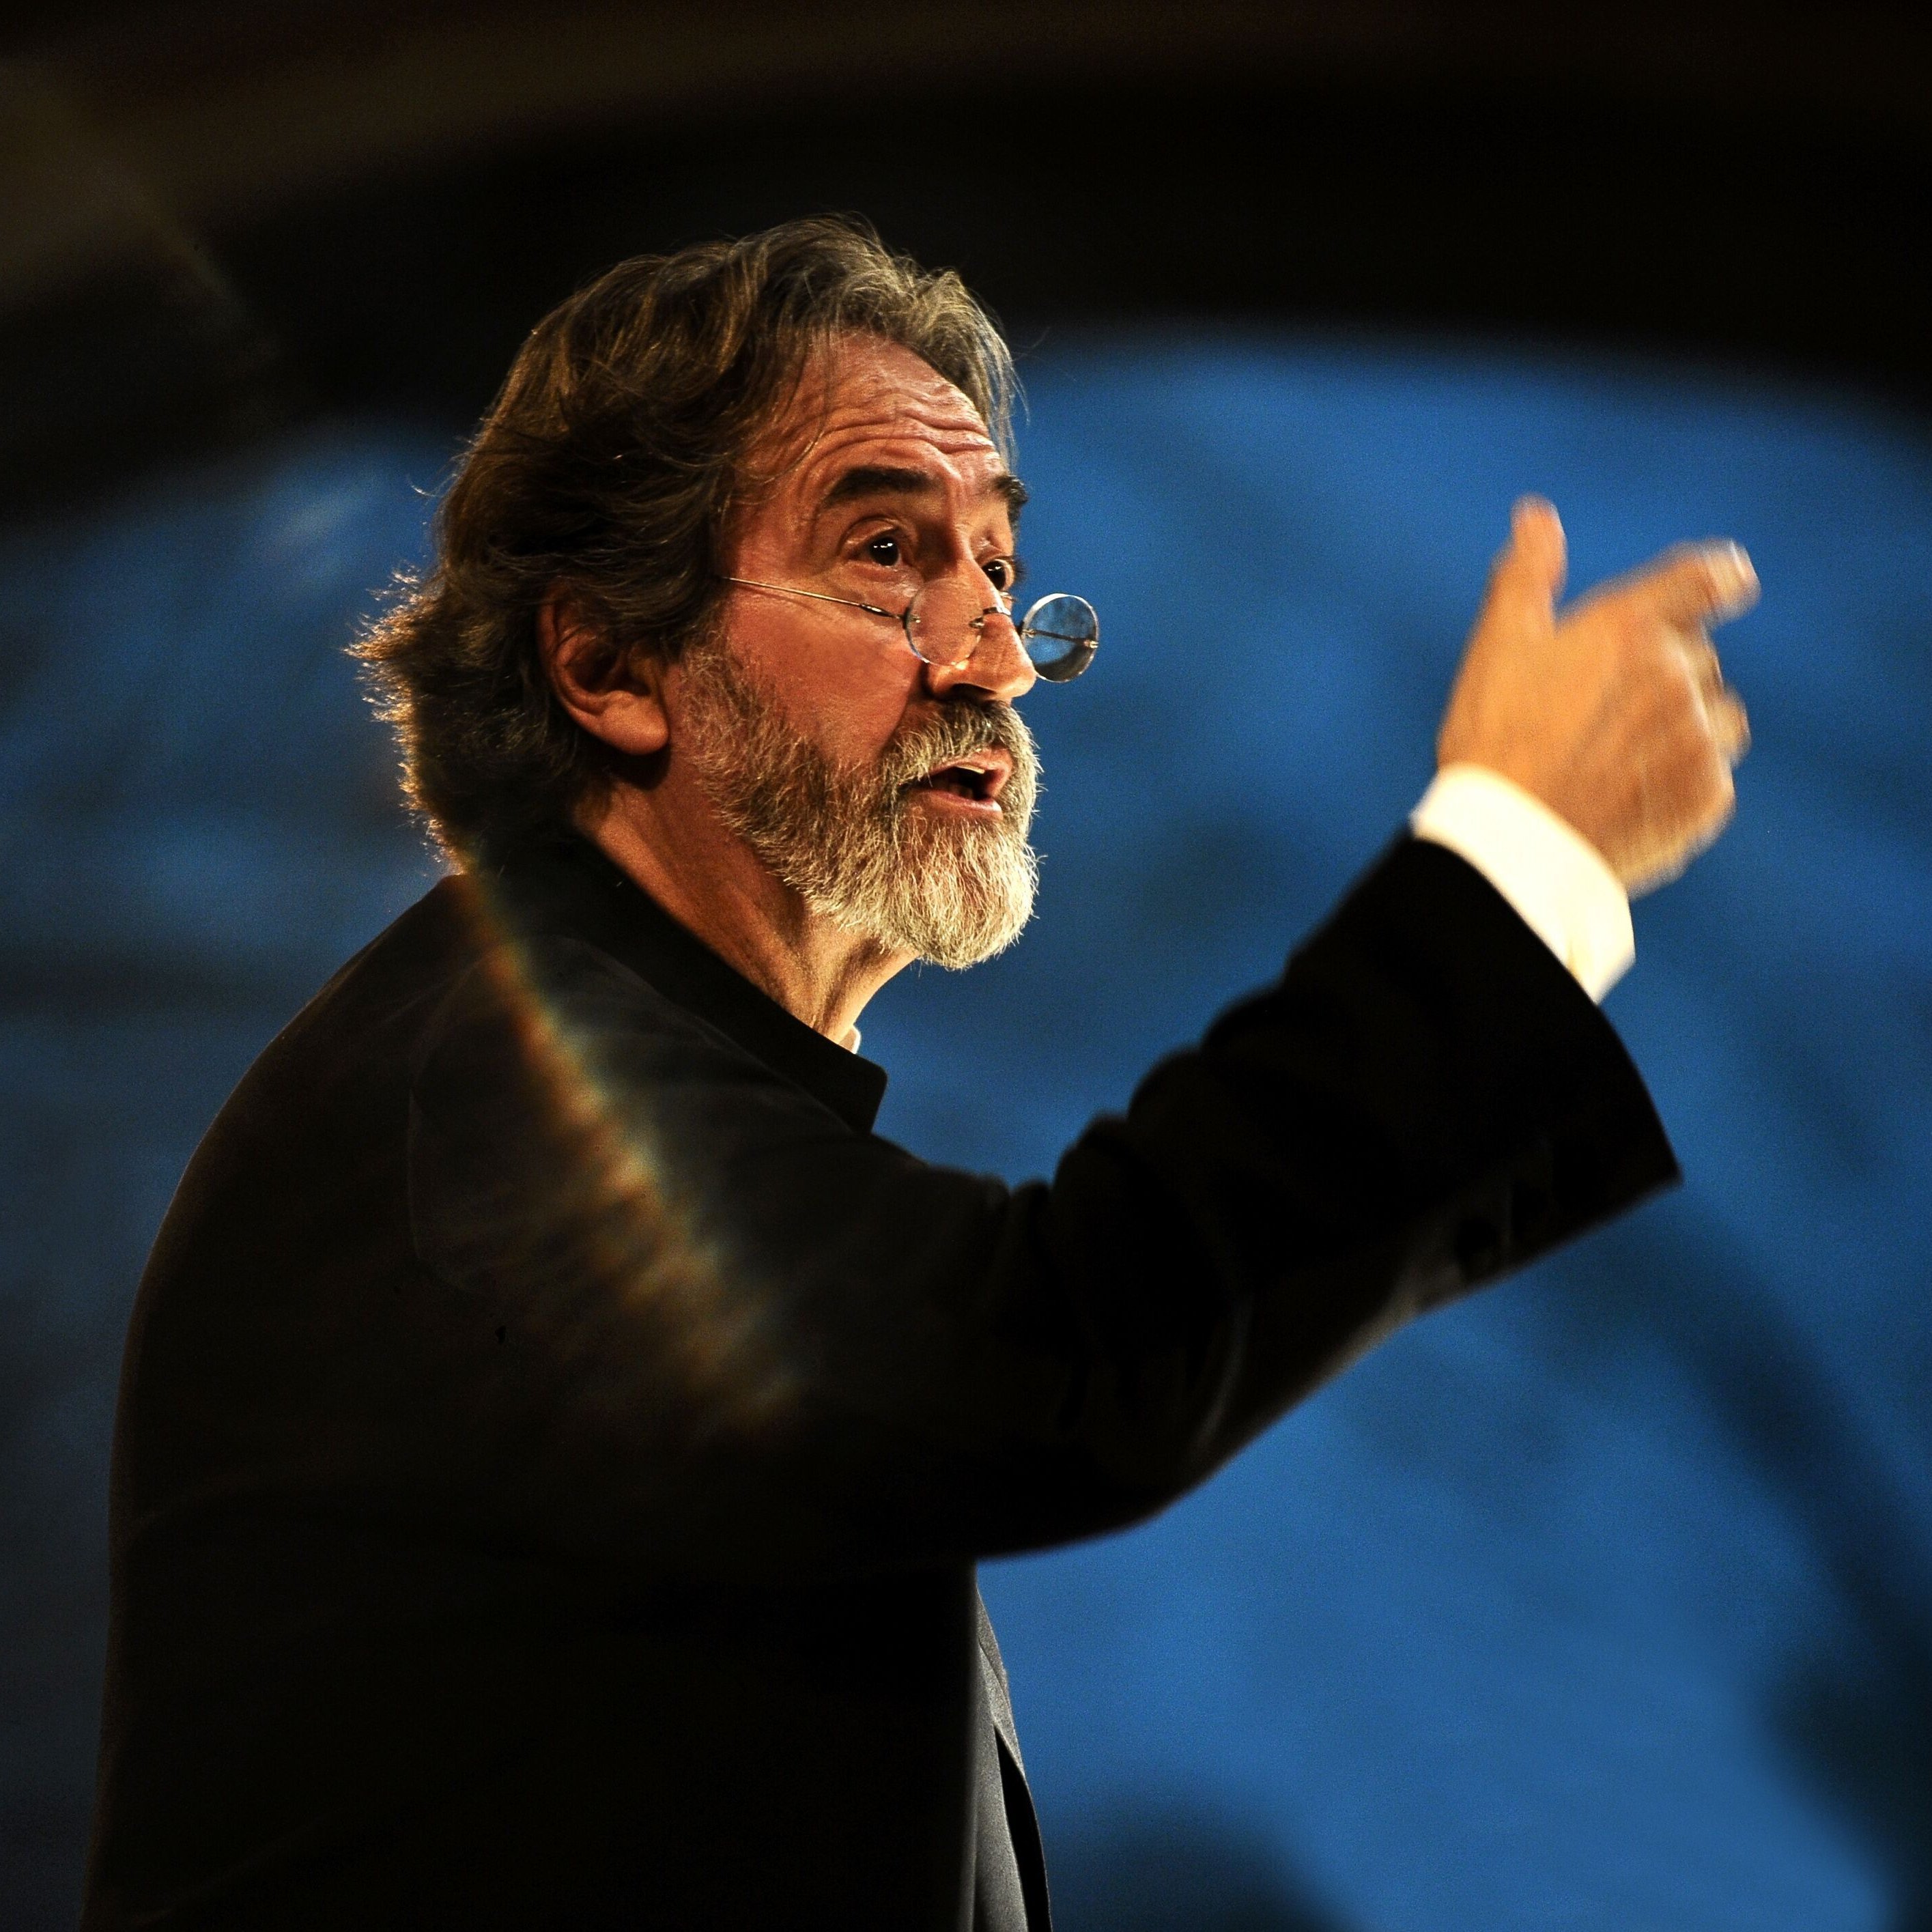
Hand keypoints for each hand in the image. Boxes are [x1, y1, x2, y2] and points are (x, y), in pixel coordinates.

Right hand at [1437, 497, 1756, 897]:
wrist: (1510, 846)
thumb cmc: (1495, 741)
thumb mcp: (1498, 647)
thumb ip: (1526, 575)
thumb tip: (1536, 515)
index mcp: (1630, 628)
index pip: (1708, 579)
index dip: (1722, 577)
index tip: (1731, 583)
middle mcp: (1678, 677)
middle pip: (1697, 659)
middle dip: (1664, 675)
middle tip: (1601, 714)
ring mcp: (1698, 740)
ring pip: (1717, 719)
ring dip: (1686, 728)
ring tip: (1619, 760)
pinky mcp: (1707, 798)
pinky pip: (1713, 779)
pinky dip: (1681, 784)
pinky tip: (1629, 799)